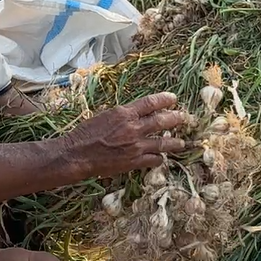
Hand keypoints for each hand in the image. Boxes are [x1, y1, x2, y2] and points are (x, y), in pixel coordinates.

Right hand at [63, 92, 187, 178]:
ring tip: (181, 143)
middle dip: (175, 119)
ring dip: (174, 143)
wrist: (77, 154)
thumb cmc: (86, 133)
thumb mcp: (105, 115)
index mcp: (124, 113)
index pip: (150, 103)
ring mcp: (135, 146)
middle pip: (161, 121)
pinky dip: (159, 159)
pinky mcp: (133, 162)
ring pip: (162, 143)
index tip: (173, 98)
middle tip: (183, 118)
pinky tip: (161, 159)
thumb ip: (124, 115)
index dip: (164, 100)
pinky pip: (153, 160)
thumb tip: (137, 114)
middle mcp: (133, 128)